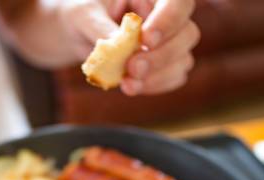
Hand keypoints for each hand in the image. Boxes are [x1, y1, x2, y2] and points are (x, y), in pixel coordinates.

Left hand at [61, 0, 199, 94]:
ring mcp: (169, 40)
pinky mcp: (165, 64)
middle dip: (161, 56)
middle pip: (187, 34)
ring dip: (157, 76)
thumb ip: (101, 28)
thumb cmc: (82, 14)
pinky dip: (155, 85)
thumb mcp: (84, 14)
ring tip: (127, 85)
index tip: (146, 39)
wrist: (77, 32)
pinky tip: (132, 87)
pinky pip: (173, 77)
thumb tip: (118, 48)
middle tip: (131, 68)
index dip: (169, 20)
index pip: (178, 1)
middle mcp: (167, 15)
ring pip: (182, 59)